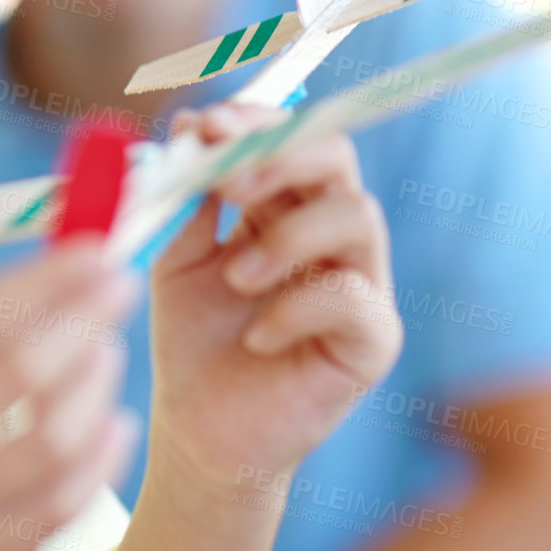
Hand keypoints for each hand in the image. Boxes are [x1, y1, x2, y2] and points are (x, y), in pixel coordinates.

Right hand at [0, 243, 143, 550]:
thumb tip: (45, 280)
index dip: (52, 281)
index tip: (95, 253)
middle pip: (26, 373)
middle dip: (87, 318)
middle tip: (119, 285)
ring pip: (56, 441)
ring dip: (96, 385)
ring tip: (107, 351)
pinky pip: (59, 505)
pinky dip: (98, 459)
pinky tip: (111, 423)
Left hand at [146, 100, 402, 499]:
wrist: (199, 430)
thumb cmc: (192, 338)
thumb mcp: (177, 255)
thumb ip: (186, 197)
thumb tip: (188, 127)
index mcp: (283, 202)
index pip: (289, 133)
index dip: (253, 120)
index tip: (203, 127)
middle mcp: (329, 230)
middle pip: (335, 156)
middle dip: (279, 156)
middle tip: (227, 182)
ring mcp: (360, 281)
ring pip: (357, 215)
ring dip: (286, 236)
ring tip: (235, 279)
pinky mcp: (373, 340)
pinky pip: (354, 297)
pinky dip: (296, 308)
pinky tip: (255, 337)